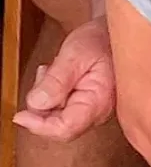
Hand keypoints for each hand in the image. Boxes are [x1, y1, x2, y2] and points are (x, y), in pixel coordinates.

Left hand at [13, 16, 115, 142]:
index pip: (66, 129)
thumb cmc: (100, 43)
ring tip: (53, 72)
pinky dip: (50, 97)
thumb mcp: (74, 55)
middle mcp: (96, 114)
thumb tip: (37, 104)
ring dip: (46, 99)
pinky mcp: (83, 108)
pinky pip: (60, 111)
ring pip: (57, 119)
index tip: (20, 116)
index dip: (40, 126)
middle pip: (59, 128)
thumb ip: (57, 81)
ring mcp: (90, 113)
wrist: (113, 37)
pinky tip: (57, 79)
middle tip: (44, 76)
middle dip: (41, 108)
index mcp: (97, 103)